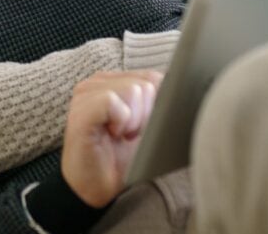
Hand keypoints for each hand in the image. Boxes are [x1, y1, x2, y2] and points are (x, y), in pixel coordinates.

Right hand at [60, 70, 161, 207]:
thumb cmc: (122, 160)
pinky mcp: (82, 109)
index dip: (159, 104)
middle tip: (130, 134)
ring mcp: (87, 92)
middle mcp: (99, 81)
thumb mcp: (149, 127)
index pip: (153, 76)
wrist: (96, 190)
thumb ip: (161, 104)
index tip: (146, 128)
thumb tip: (185, 94)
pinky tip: (112, 134)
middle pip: (147, 83)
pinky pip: (113, 102)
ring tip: (120, 135)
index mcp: (116, 81)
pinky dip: (121, 122)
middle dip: (147, 114)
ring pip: (133, 90)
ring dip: (134, 120)